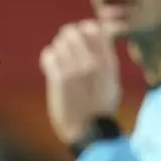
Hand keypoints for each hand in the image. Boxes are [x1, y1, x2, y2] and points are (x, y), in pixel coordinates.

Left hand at [40, 20, 120, 144]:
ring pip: (59, 42)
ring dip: (57, 50)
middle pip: (74, 31)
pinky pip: (49, 55)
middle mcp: (93, 62)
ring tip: (59, 62)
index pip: (96, 28)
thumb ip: (106, 60)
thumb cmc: (100, 109)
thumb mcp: (112, 82)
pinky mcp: (60, 79)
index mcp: (108, 62)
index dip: (85, 28)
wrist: (89, 132)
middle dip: (67, 38)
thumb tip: (99, 38)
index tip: (81, 37)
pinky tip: (50, 68)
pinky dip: (47, 59)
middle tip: (65, 49)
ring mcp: (76, 70)